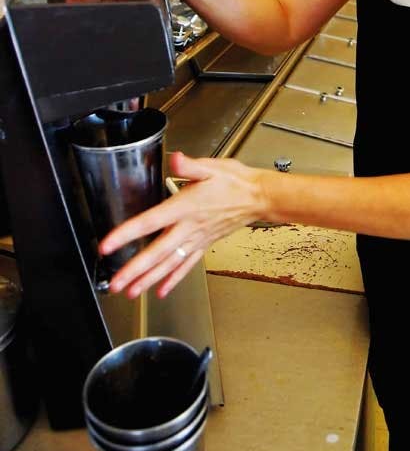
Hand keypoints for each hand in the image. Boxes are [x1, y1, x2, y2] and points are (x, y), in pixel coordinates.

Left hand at [99, 151, 266, 298]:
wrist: (258, 197)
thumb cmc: (235, 182)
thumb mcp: (211, 167)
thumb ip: (190, 165)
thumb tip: (175, 158)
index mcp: (186, 207)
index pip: (151, 221)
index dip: (128, 233)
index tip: (109, 244)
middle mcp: (189, 227)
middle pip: (157, 252)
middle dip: (135, 269)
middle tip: (116, 283)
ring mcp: (197, 239)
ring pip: (169, 263)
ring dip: (149, 279)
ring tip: (131, 292)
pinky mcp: (204, 244)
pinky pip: (186, 265)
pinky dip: (173, 279)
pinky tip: (162, 290)